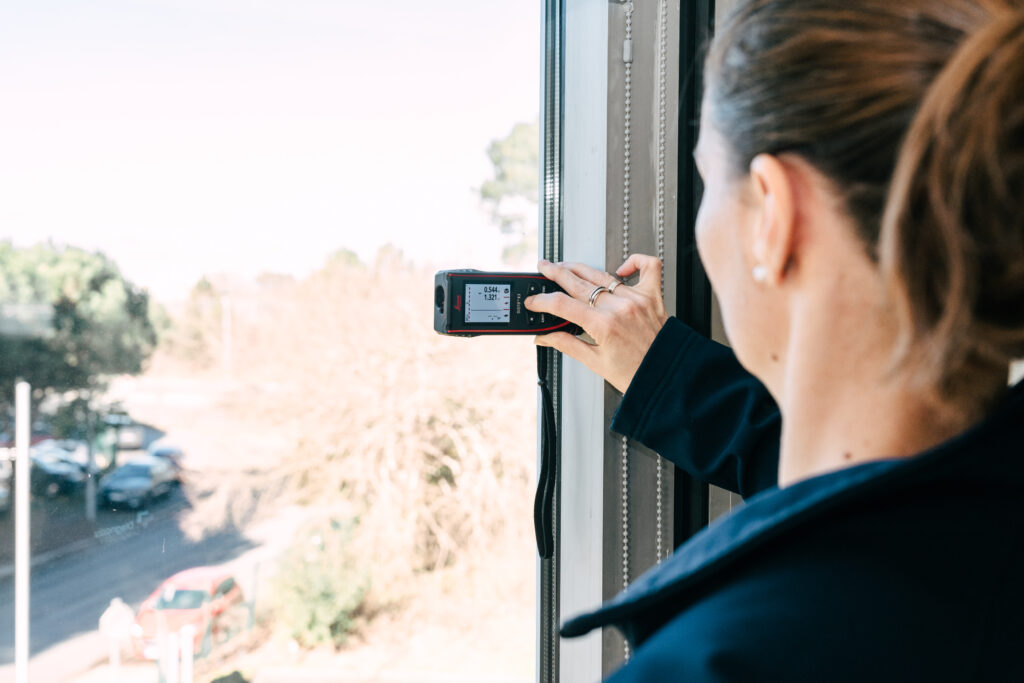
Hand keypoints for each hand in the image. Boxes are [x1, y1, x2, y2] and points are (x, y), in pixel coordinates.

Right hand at [524, 255, 667, 392]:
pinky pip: (647, 267)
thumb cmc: (637, 374)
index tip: (533, 301)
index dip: (542, 301)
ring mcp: (637, 299)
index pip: (563, 305)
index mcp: (604, 326)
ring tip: (566, 265)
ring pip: (602, 274)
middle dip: (555, 273)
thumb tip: (545, 337)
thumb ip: (567, 344)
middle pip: (579, 283)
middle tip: (543, 268)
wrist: (668, 378)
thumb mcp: (596, 363)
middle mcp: (620, 308)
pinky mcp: (653, 296)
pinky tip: (620, 268)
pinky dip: (634, 261)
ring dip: (581, 267)